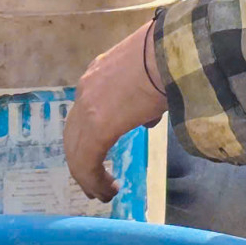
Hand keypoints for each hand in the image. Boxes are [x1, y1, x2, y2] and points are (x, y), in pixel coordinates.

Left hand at [65, 22, 168, 201]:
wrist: (172, 50)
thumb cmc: (167, 59)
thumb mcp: (149, 79)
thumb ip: (141, 102)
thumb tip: (145, 120)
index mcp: (96, 77)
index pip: (82, 117)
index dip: (86, 141)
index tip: (98, 161)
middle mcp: (85, 92)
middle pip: (73, 137)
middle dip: (82, 165)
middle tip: (94, 186)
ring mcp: (87, 108)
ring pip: (76, 152)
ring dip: (88, 177)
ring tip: (102, 194)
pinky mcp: (97, 126)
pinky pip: (87, 160)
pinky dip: (94, 179)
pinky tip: (108, 189)